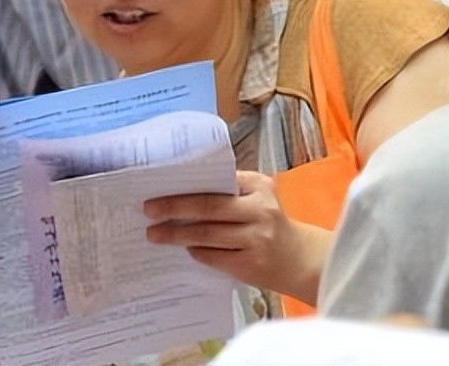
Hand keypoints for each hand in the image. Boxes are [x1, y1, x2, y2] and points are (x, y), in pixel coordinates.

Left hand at [142, 170, 329, 304]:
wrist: (300, 260)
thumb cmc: (270, 222)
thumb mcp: (259, 195)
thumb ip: (231, 187)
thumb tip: (182, 186)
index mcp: (259, 188)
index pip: (218, 181)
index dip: (187, 185)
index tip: (160, 184)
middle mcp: (260, 211)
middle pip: (208, 208)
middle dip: (174, 208)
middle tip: (149, 210)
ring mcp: (256, 240)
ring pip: (207, 235)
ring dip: (177, 235)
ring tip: (155, 234)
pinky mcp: (250, 265)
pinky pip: (214, 257)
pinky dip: (196, 251)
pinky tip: (185, 248)